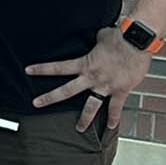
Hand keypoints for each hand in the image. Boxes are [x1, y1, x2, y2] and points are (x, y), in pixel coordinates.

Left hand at [27, 25, 152, 133]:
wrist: (138, 41)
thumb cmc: (120, 36)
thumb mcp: (102, 36)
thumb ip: (95, 41)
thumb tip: (96, 38)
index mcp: (85, 64)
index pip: (59, 67)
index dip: (42, 69)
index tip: (28, 71)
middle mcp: (92, 77)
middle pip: (66, 90)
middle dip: (50, 98)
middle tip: (36, 104)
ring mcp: (106, 86)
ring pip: (91, 106)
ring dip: (85, 119)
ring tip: (79, 128)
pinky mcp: (121, 90)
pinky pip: (115, 108)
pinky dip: (113, 118)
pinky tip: (110, 127)